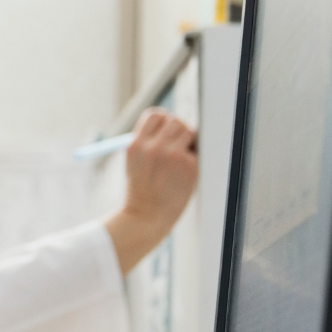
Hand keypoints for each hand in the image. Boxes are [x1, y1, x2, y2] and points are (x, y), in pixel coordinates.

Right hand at [104, 108, 197, 273]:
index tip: (164, 134)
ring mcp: (172, 155)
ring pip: (189, 130)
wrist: (146, 217)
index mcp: (135, 145)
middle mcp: (153, 147)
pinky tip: (184, 172)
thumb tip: (171, 122)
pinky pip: (197, 150)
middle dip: (177, 131)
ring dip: (188, 141)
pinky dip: (194, 158)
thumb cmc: (141, 190)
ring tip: (180, 159)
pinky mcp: (189, 165)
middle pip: (174, 120)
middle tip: (176, 147)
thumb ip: (148, 142)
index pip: (155, 115)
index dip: (162, 122)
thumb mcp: (134, 162)